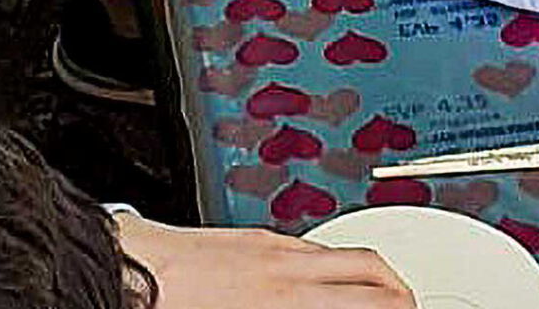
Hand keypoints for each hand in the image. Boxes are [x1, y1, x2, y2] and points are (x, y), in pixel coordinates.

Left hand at [115, 217, 412, 307]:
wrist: (129, 272)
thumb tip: (327, 306)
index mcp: (286, 302)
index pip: (366, 301)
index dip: (396, 306)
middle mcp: (288, 270)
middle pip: (370, 271)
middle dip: (398, 289)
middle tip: (409, 302)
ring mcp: (274, 248)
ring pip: (345, 252)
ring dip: (374, 271)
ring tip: (383, 290)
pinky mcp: (256, 237)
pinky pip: (313, 245)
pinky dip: (335, 260)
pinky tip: (327, 276)